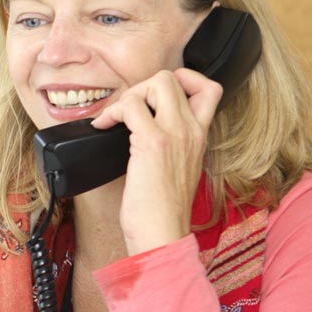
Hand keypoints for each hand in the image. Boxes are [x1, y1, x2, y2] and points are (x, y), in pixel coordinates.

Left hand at [91, 68, 222, 254]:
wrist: (162, 233)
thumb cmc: (162, 209)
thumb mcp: (177, 168)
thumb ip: (171, 143)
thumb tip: (141, 126)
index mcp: (200, 136)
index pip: (208, 88)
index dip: (181, 82)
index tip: (154, 100)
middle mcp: (192, 130)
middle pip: (176, 77)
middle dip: (145, 86)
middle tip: (128, 110)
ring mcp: (175, 133)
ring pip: (157, 82)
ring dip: (128, 96)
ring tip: (116, 119)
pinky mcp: (152, 142)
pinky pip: (130, 105)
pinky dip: (112, 111)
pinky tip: (102, 127)